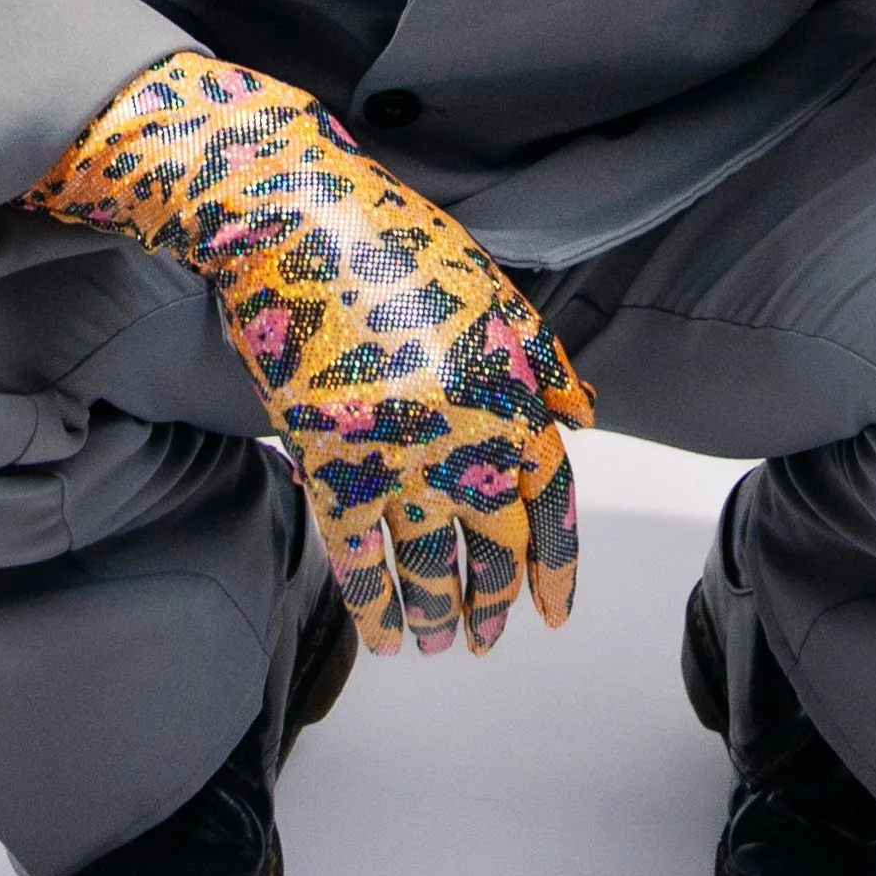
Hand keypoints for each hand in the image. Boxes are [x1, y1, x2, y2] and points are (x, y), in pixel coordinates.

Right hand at [26, 51, 591, 655]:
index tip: (551, 611)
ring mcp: (396, 457)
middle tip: (488, 639)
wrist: (297, 227)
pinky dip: (372, 604)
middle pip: (493, 544)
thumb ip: (544, 363)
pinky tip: (382, 640)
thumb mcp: (494, 292)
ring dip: (438, 615)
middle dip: (494, 599)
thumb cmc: (397, 247)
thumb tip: (579, 420)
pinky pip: (357, 555)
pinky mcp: (331, 461)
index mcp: (511, 397)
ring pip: (426, 563)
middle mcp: (464, 440)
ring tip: (444, 649)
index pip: (549, 505)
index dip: (554, 566)